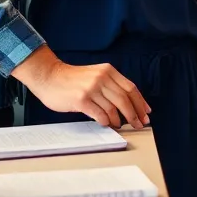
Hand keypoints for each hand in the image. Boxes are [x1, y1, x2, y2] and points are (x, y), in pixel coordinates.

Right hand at [14, 47, 150, 128]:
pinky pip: (100, 114)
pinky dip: (106, 121)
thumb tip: (127, 103)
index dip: (140, 102)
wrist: (49, 77)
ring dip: (120, 119)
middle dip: (135, 114)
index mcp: (108, 71)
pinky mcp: (81, 100)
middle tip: (139, 124)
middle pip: (125, 99)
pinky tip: (107, 124)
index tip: (146, 112)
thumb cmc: (72, 79)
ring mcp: (92, 89)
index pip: (131, 88)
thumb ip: (110, 84)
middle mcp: (102, 78)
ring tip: (121, 125)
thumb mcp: (95, 75)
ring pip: (113, 108)